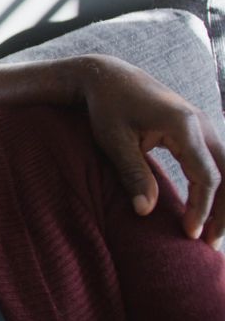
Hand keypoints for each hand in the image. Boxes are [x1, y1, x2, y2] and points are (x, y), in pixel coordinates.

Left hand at [80, 55, 223, 247]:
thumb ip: (132, 173)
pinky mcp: (196, 130)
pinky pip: (215, 161)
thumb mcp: (113, 140)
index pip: (206, 176)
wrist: (107, 77)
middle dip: (224, 210)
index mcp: (184, 125)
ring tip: (212, 233)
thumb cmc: (107, 107)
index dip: (202, 208)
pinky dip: (216, 185)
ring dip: (223, 200)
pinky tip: (208, 209)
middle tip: (210, 244)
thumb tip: (145, 211)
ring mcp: (202, 125)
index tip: (190, 233)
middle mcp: (201, 123)